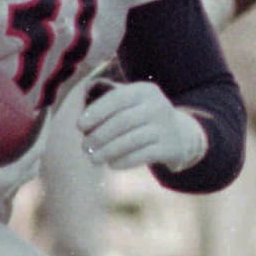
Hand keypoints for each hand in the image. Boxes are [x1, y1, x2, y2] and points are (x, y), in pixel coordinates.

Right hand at [0, 83, 45, 224]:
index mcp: (3, 178)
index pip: (35, 150)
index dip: (42, 129)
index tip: (44, 111)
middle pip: (29, 167)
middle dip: (35, 146)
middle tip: (32, 126)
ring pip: (14, 177)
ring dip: (19, 158)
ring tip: (13, 139)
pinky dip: (3, 164)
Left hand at [78, 80, 205, 171]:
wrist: (179, 135)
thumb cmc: (141, 118)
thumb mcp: (131, 103)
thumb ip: (106, 104)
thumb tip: (76, 117)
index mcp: (144, 91)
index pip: (117, 98)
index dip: (96, 111)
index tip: (79, 125)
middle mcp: (158, 106)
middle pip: (122, 121)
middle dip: (100, 135)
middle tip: (84, 146)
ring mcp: (166, 127)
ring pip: (131, 140)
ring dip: (108, 151)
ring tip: (93, 158)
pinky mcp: (170, 147)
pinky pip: (143, 155)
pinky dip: (124, 161)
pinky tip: (112, 164)